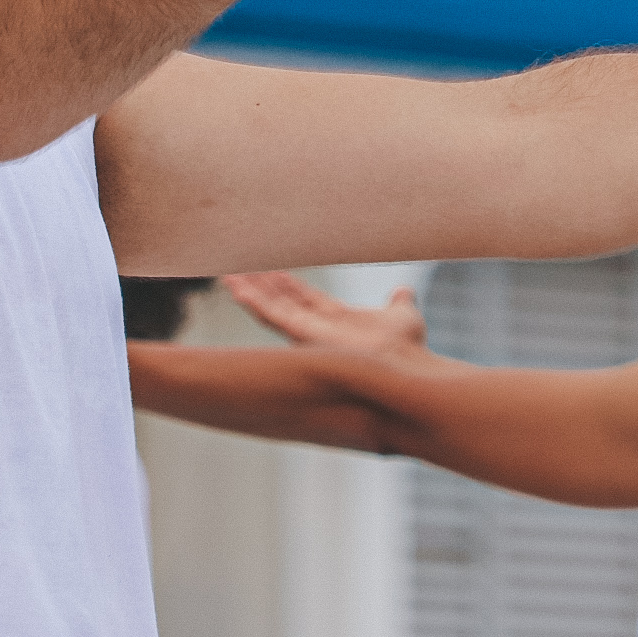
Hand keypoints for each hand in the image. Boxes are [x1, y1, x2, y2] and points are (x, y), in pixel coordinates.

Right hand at [223, 271, 428, 358]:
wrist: (405, 366)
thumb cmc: (407, 349)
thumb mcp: (403, 316)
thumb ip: (399, 302)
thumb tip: (405, 291)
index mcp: (336, 322)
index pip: (305, 300)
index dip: (289, 285)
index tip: (274, 270)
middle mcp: (317, 329)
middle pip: (283, 302)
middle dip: (264, 286)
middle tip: (243, 269)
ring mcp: (307, 333)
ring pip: (271, 308)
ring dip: (250, 291)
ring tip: (229, 276)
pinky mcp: (302, 335)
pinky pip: (270, 315)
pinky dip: (251, 300)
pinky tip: (234, 287)